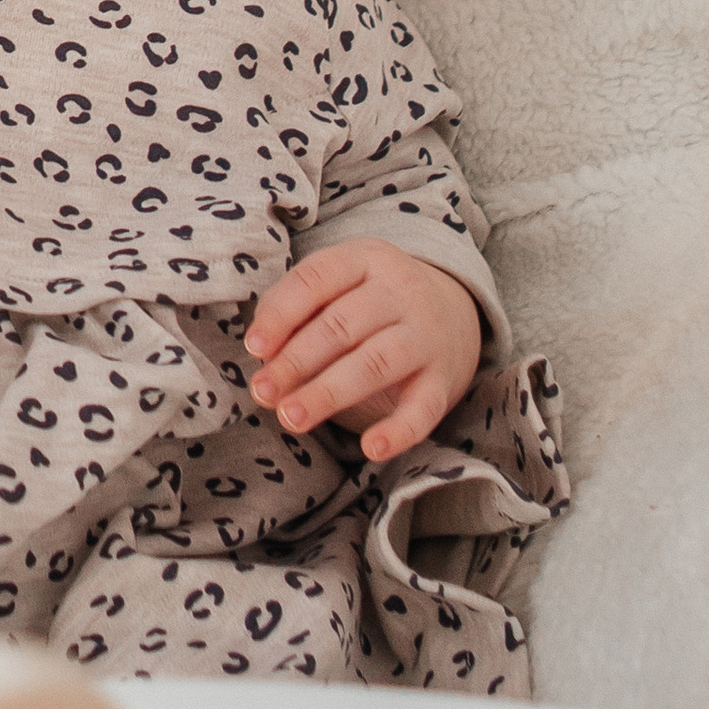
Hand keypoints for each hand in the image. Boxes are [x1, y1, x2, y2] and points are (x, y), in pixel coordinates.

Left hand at [244, 241, 484, 461]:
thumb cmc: (369, 301)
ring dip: (328, 393)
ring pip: (375, 364)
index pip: (317, 279)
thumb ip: (295, 308)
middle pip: (341, 326)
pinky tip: (371, 449)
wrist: (454, 311)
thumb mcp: (337, 284)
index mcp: (365, 259)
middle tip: (262, 392)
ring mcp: (426, 335)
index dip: (281, 314)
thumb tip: (262, 352)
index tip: (254, 347)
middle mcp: (400, 292)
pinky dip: (399, 431)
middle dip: (296, 361)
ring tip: (292, 417)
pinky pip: (424, 408)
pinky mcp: (443, 379)